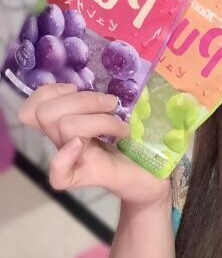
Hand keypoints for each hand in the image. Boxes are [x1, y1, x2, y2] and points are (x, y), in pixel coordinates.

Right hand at [18, 83, 170, 206]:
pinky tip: (84, 146)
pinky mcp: (88, 176)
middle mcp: (65, 141)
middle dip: (82, 100)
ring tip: (122, 126)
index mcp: (69, 123)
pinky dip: (66, 156)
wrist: (152, 179)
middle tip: (113, 105)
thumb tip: (118, 79)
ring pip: (63, 127)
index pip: (33, 106)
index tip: (78, 88)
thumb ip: (106, 99)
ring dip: (99, 119)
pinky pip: (58, 173)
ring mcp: (74, 159)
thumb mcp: (121, 113)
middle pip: (45, 113)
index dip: (50, 91)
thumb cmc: (137, 145)